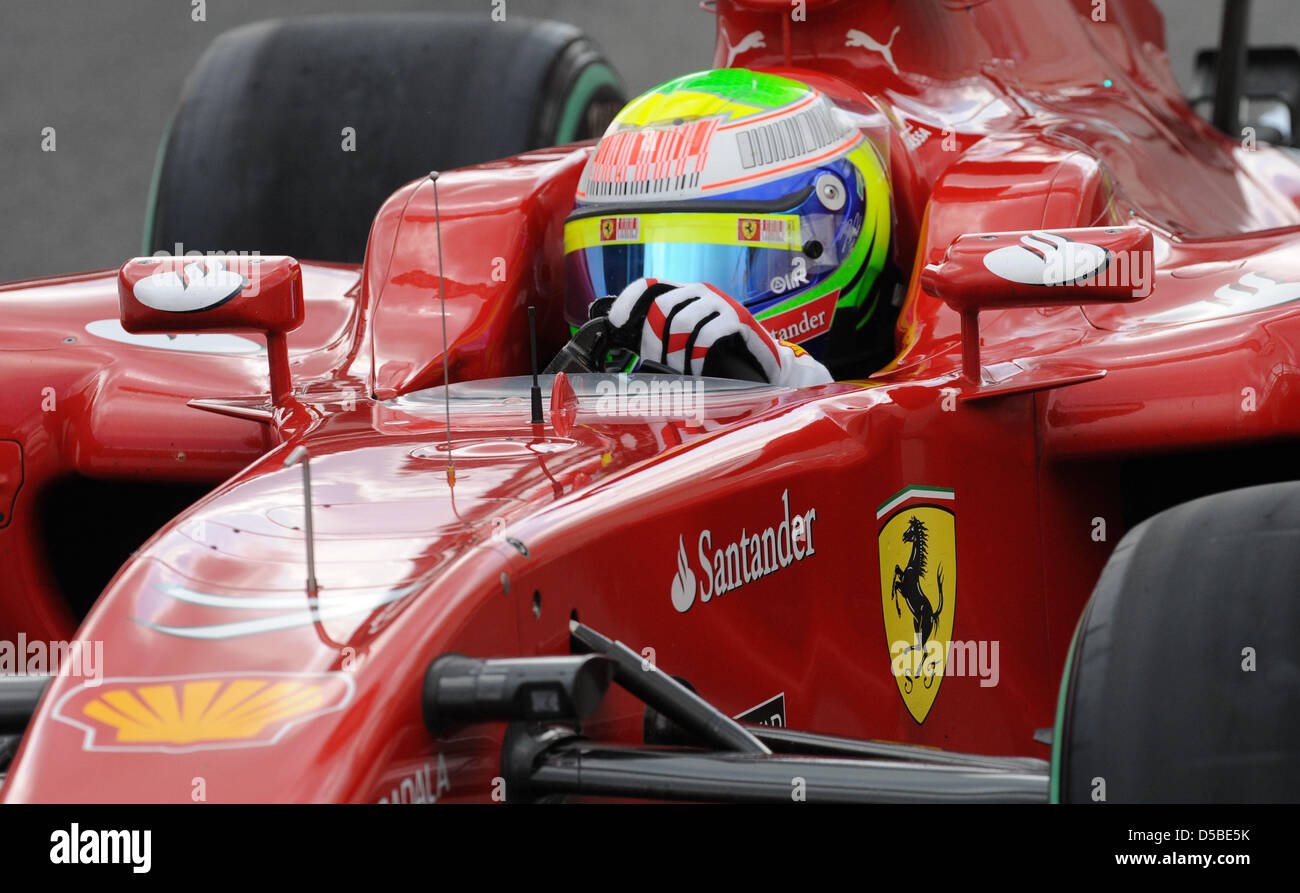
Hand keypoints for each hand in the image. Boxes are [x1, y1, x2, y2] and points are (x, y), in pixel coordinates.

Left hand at [604, 278, 832, 385]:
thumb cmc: (724, 356)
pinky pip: (707, 336)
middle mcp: (702, 292)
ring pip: (682, 323)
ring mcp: (721, 303)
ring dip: (674, 355)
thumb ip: (666, 339)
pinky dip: (697, 359)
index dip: (628, 301)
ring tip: (678, 375)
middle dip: (652, 341)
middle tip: (654, 366)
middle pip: (662, 307)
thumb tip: (629, 353)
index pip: (649, 284)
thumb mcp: (691, 342)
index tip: (614, 325)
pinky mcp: (739, 320)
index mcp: (686, 294)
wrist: (768, 364)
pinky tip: (697, 373)